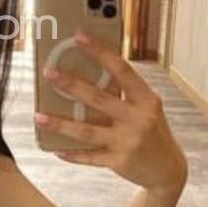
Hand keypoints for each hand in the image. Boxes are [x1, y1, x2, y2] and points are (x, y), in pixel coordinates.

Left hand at [35, 29, 187, 195]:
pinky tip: (56, 149)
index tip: (79, 37)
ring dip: (60, 124)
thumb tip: (88, 76)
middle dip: (71, 85)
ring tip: (39, 117)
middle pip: (98, 98)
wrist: (168, 169)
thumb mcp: (147, 109)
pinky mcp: (119, 162)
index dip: (100, 52)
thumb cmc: (154, 132)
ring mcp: (127, 142)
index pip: (121, 70)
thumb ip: (124, 95)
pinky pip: (90, 157)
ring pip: (86, 131)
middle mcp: (138, 119)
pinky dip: (72, 154)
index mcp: (146, 100)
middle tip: (49, 73)